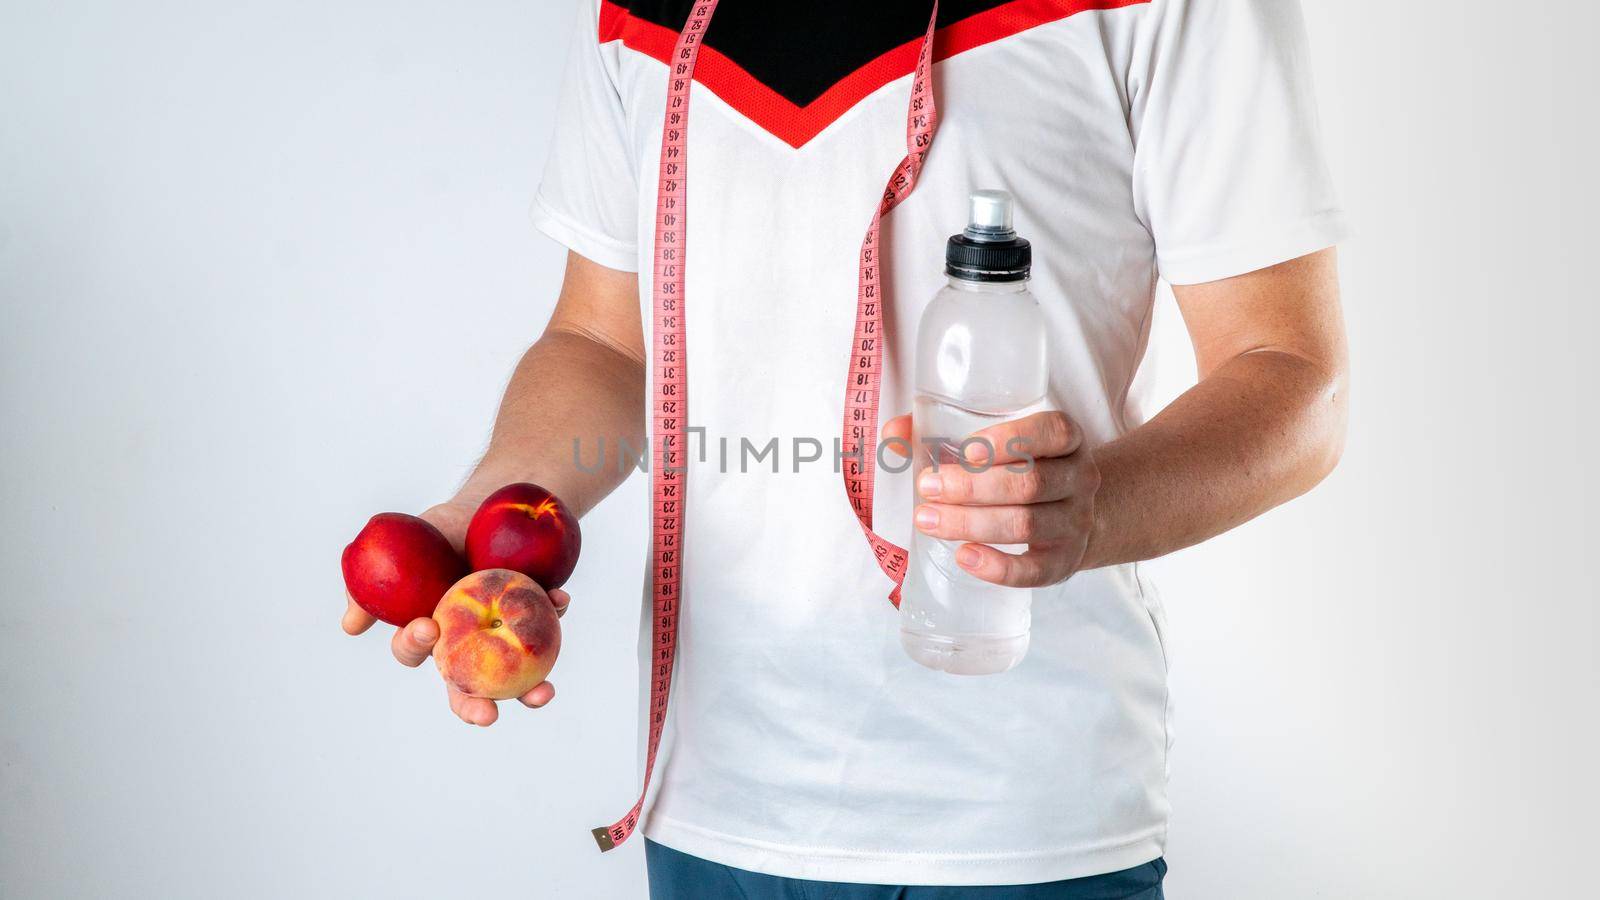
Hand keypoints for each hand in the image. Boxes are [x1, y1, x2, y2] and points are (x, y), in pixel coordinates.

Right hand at [340, 499, 571, 725]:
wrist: (478, 509)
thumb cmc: (432, 537)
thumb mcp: (396, 552)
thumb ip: (369, 585)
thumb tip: (351, 625)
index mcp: (427, 630)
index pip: (413, 650)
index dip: (415, 645)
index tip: (427, 627)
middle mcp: (463, 643)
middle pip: (464, 687)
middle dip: (475, 706)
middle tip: (488, 714)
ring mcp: (500, 636)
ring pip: (513, 675)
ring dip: (530, 689)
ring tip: (545, 692)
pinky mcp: (533, 617)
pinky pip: (546, 622)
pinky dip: (555, 612)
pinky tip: (562, 600)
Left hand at [883, 410, 1099, 587]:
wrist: (1074, 515)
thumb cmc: (1021, 470)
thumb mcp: (1000, 444)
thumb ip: (943, 431)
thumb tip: (894, 432)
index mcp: (1066, 440)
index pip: (1052, 432)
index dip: (1009, 440)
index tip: (965, 450)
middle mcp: (1079, 479)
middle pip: (1029, 483)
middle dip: (972, 487)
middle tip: (927, 488)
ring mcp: (1074, 523)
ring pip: (1025, 525)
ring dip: (971, 523)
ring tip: (926, 520)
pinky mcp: (1062, 562)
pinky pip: (1032, 571)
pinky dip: (997, 567)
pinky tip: (964, 557)